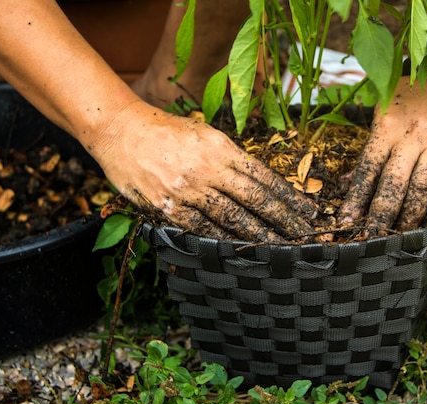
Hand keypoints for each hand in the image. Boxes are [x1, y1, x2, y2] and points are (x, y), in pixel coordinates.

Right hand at [94, 100, 316, 242]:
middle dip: (283, 221)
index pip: (264, 177)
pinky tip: (240, 250)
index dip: (288, 197)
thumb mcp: (204, 133)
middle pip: (254, 200)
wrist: (120, 130)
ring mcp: (187, 190)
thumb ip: (230, 157)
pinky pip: (201, 229)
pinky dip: (223, 241)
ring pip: (232, 219)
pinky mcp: (167, 207)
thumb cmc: (166, 131)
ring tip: (280, 249)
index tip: (307, 211)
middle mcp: (208, 169)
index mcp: (221, 148)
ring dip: (259, 236)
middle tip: (304, 237)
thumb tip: (258, 181)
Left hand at [338, 77, 426, 237]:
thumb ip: (370, 148)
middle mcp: (414, 135)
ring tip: (399, 234)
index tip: (347, 221)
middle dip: (381, 216)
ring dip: (409, 217)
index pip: (368, 170)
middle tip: (372, 238)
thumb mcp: (382, 112)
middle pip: (394, 186)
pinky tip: (426, 218)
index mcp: (389, 125)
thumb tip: (349, 181)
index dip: (356, 199)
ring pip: (422, 191)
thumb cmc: (408, 96)